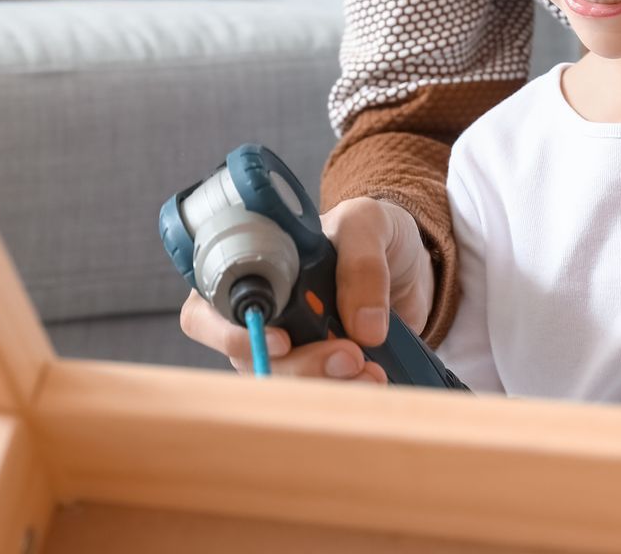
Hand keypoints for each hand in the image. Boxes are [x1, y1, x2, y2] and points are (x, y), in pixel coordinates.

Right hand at [177, 195, 434, 382]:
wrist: (411, 265)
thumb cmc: (372, 233)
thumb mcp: (368, 224)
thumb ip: (362, 262)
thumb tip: (363, 328)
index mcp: (251, 269)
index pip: (209, 309)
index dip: (233, 333)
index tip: (283, 341)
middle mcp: (261, 313)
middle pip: (249, 359)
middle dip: (300, 367)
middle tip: (350, 356)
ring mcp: (288, 347)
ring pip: (285, 385)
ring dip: (328, 386)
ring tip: (372, 372)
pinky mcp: (319, 372)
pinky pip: (318, 396)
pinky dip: (346, 394)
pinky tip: (377, 378)